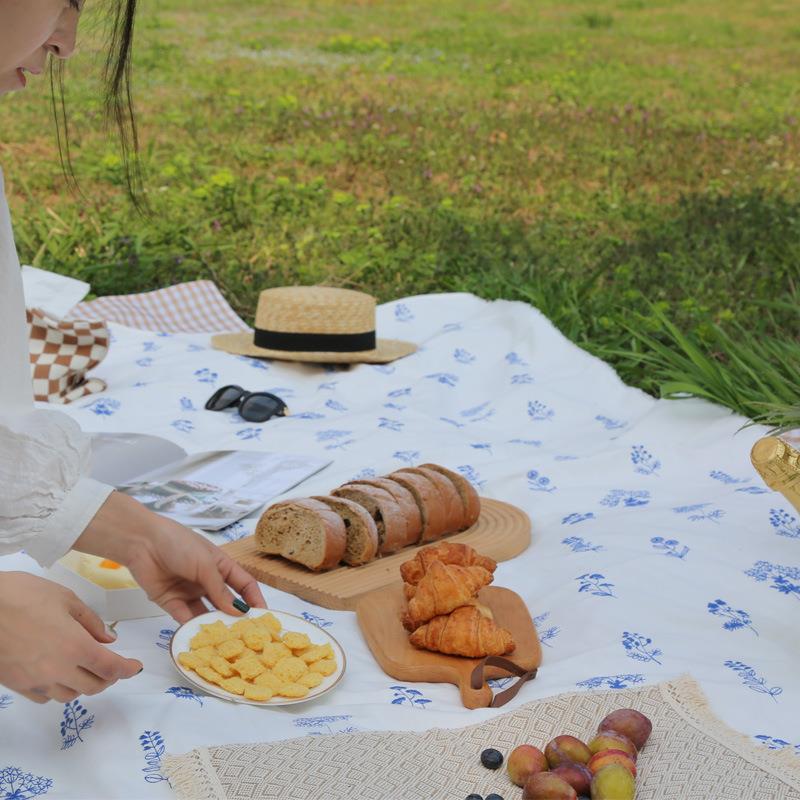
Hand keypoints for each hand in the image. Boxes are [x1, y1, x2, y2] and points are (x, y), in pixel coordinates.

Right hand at [0, 572, 141, 702]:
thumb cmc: (22, 595)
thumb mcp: (66, 599)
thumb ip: (91, 622)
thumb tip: (108, 640)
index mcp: (75, 646)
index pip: (110, 668)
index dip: (127, 670)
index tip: (135, 666)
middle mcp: (57, 670)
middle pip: (93, 687)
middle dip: (108, 677)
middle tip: (112, 664)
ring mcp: (34, 680)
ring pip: (69, 695)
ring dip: (83, 684)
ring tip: (84, 666)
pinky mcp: (16, 684)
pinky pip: (44, 696)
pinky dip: (57, 688)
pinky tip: (57, 672)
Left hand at [75, 492, 266, 623]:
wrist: (142, 542)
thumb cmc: (179, 544)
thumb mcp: (206, 564)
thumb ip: (220, 590)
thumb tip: (238, 612)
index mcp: (220, 565)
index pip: (243, 584)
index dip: (254, 598)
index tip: (262, 616)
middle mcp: (207, 580)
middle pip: (226, 601)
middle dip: (235, 617)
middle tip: (246, 634)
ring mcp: (190, 592)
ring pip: (207, 613)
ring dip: (215, 624)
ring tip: (225, 640)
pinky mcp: (172, 602)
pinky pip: (185, 618)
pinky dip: (192, 627)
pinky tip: (201, 637)